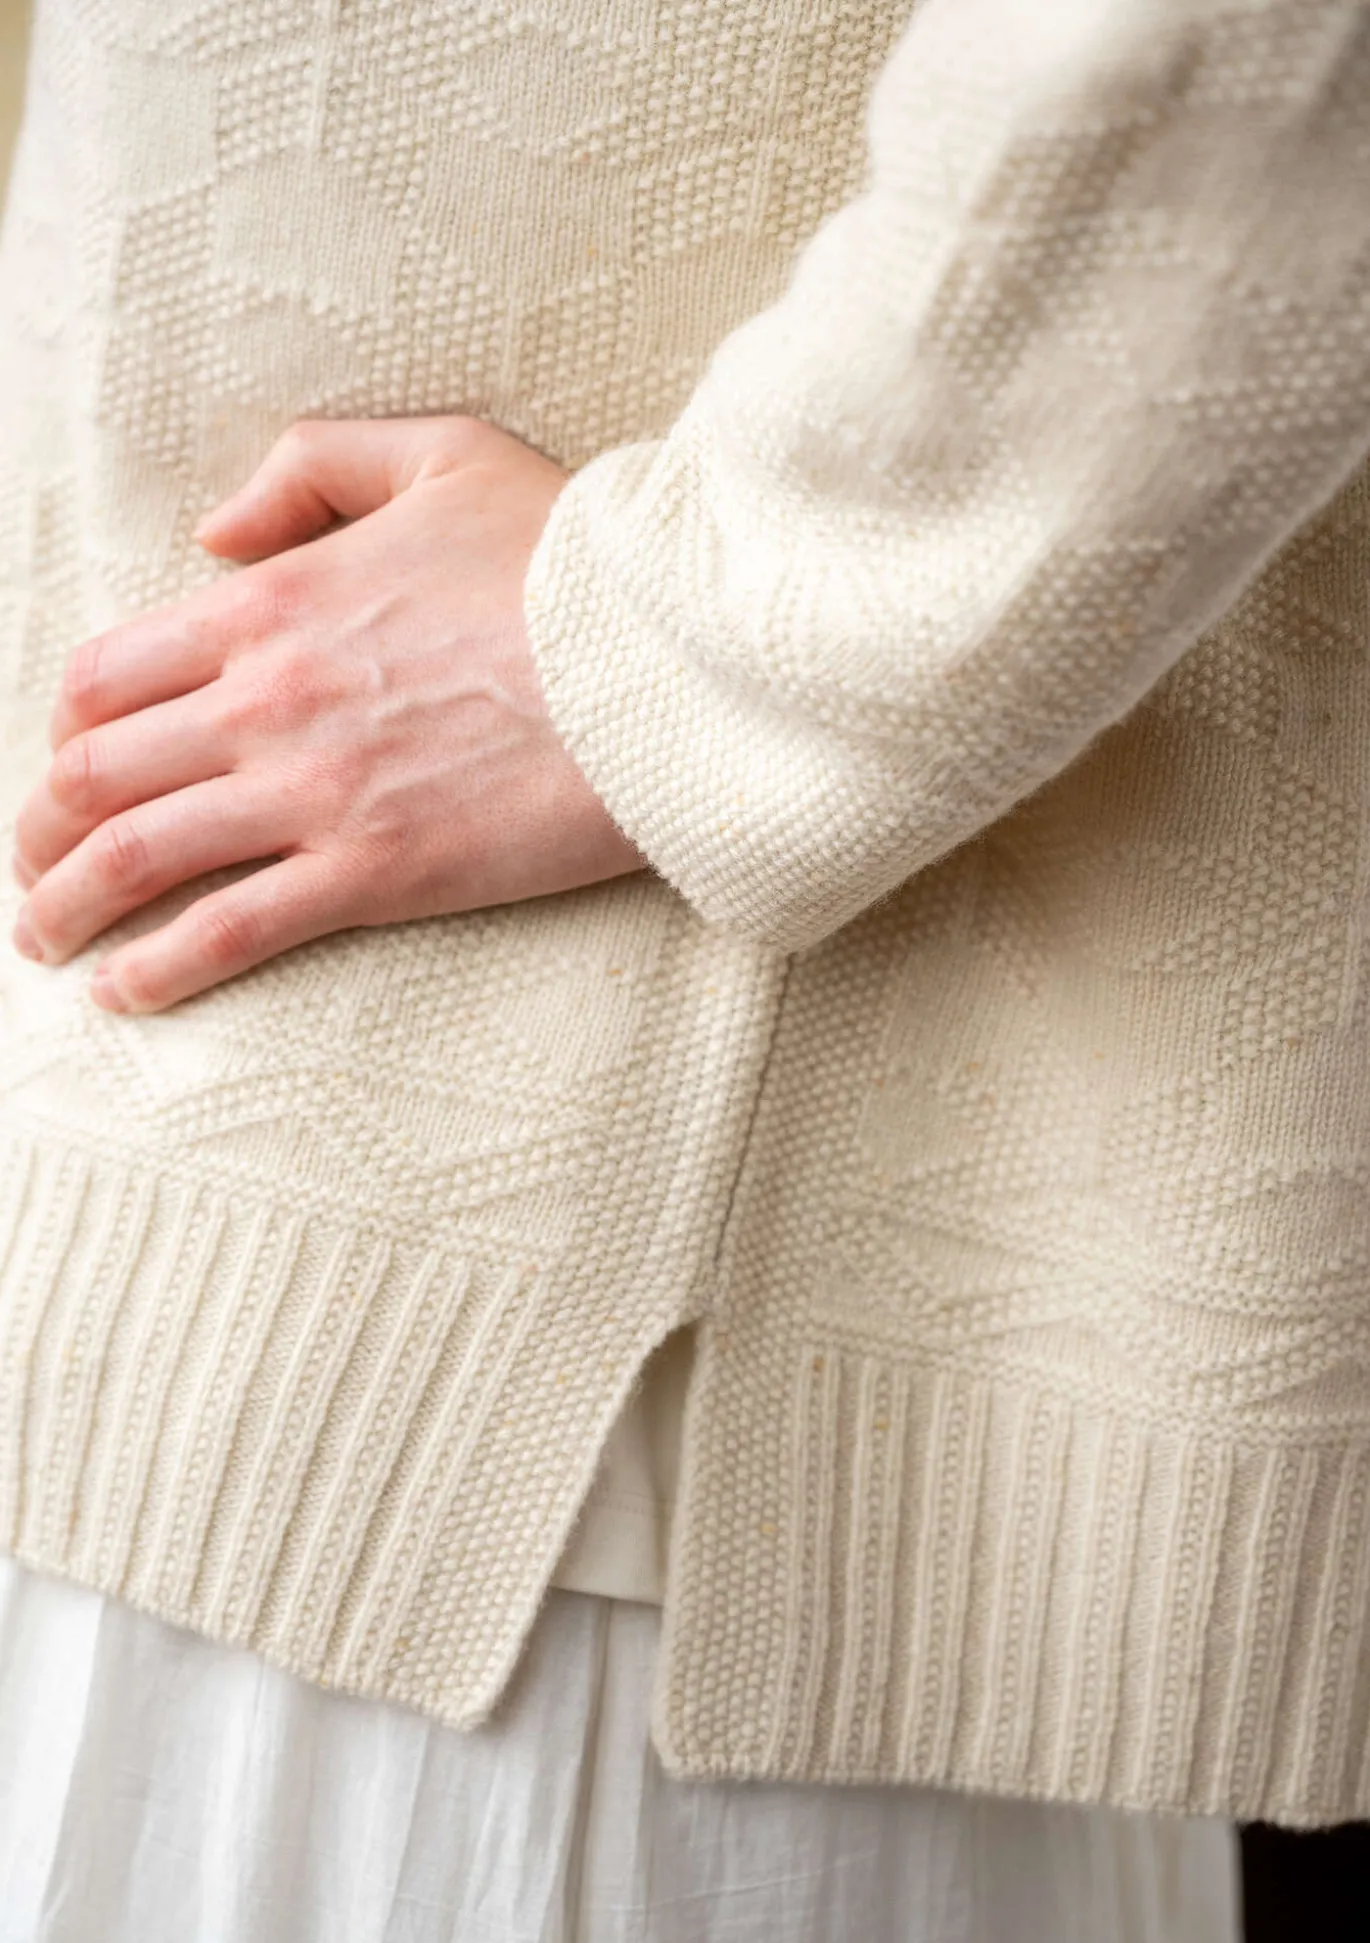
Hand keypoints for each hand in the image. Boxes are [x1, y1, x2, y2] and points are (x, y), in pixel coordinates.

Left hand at [10, 416, 642, 1011]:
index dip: (63, 730)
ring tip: (45, 941)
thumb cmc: (571, 558)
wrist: (671, 657)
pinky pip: (231, 931)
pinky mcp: (376, 872)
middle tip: (32, 869)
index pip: (105, 674)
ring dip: (64, 907)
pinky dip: (159, 969)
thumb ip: (310, 468)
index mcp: (273, 600)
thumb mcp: (441, 453)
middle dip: (36, 831)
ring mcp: (314, 791)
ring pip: (136, 857)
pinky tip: (127, 992)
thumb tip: (214, 531)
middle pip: (92, 773)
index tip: (65, 768)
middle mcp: (266, 698)